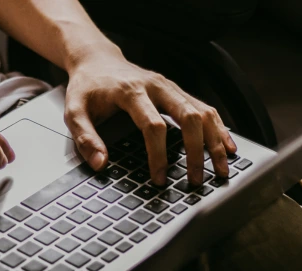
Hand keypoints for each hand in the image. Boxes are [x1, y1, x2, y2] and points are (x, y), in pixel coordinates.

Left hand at [64, 50, 236, 185]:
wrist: (97, 60)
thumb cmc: (87, 87)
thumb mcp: (74, 111)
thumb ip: (85, 138)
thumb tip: (101, 164)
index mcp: (131, 92)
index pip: (153, 125)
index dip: (158, 154)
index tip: (158, 178)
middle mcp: (157, 86)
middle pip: (188, 116)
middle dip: (196, 150)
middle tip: (196, 180)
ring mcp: (171, 87)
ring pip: (203, 111)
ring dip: (215, 141)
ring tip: (221, 169)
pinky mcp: (178, 91)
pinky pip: (205, 108)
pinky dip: (219, 128)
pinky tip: (227, 147)